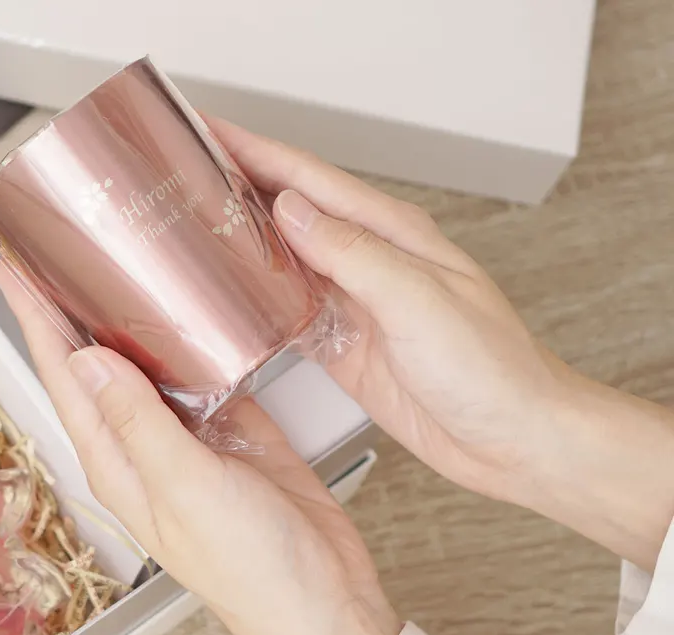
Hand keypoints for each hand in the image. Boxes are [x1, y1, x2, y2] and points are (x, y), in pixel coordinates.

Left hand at [0, 262, 399, 634]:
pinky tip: (190, 307)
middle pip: (96, 362)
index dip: (36, 319)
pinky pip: (203, 371)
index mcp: (118, 462)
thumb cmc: (251, 570)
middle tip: (54, 249)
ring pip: (148, 362)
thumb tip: (90, 363)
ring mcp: (189, 436)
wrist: (323, 603)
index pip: (64, 377)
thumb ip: (139, 423)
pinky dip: (193, 337)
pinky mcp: (235, 430)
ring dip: (129, 315)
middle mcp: (144, 445)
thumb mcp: (185, 488)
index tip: (15, 269)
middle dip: (70, 307)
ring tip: (114, 262)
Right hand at [211, 117, 673, 570]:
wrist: (516, 439)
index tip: (209, 131)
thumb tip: (292, 211)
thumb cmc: (493, 370)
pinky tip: (229, 304)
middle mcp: (371, 262)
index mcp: (392, 235)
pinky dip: (257, 305)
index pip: (310, 179)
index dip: (255, 152)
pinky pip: (289, 316)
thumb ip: (353, 254)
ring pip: (285, 263)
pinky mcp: (347, 348)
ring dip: (242, 245)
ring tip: (190, 232)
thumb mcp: (419, 301)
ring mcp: (356, 305)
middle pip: (290, 213)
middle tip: (182, 177)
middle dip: (237, 188)